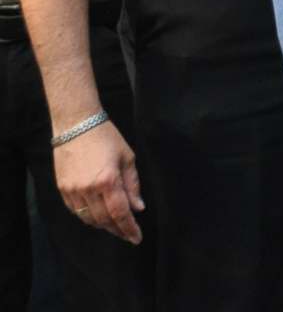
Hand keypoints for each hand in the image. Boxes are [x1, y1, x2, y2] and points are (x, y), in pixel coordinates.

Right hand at [52, 121, 143, 243]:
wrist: (76, 125)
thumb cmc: (106, 138)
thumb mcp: (127, 158)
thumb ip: (132, 185)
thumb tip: (138, 208)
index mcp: (108, 181)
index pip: (120, 213)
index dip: (129, 228)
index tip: (137, 238)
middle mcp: (88, 189)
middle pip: (103, 220)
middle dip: (117, 230)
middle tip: (128, 234)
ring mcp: (72, 191)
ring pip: (88, 218)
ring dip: (103, 225)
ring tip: (115, 227)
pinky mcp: (62, 189)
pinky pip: (76, 211)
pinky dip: (88, 217)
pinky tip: (97, 216)